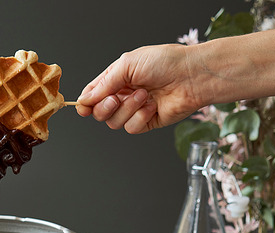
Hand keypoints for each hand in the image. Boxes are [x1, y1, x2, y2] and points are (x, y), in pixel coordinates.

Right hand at [75, 44, 203, 133]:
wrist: (191, 76)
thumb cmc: (165, 62)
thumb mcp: (128, 64)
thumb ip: (104, 84)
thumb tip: (85, 99)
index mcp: (117, 78)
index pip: (93, 94)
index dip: (86, 103)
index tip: (83, 107)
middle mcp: (124, 94)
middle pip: (100, 112)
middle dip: (105, 108)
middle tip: (116, 98)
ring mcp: (135, 109)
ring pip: (115, 122)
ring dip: (127, 109)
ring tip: (144, 96)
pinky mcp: (147, 122)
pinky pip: (132, 128)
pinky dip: (140, 117)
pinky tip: (153, 106)